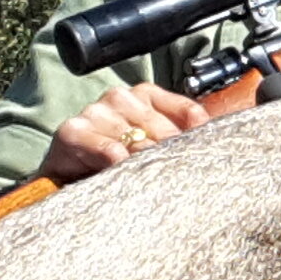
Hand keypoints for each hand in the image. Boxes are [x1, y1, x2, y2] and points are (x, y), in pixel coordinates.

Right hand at [44, 82, 205, 181]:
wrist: (62, 178)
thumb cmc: (111, 164)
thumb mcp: (149, 149)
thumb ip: (178, 142)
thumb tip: (217, 148)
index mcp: (145, 95)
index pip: (187, 112)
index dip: (200, 138)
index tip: (209, 158)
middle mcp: (121, 98)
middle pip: (166, 131)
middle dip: (175, 158)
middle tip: (185, 181)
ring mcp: (97, 111)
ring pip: (139, 142)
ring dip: (149, 165)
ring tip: (155, 184)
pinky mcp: (74, 131)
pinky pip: (110, 150)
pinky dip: (122, 166)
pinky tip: (126, 175)